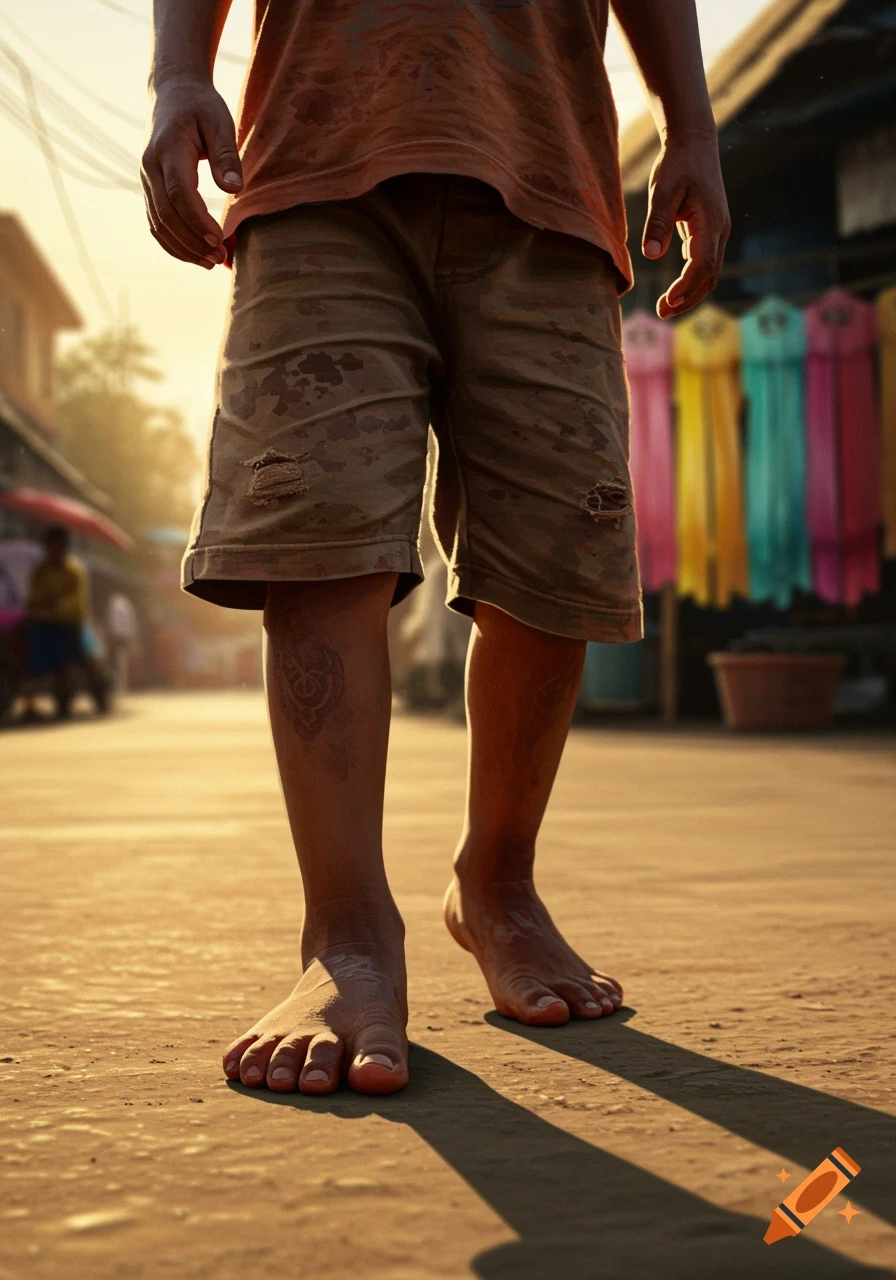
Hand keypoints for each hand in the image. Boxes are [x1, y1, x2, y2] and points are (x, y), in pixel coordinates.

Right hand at [141, 76, 243, 267]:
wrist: (172, 92)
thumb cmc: (201, 106)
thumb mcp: (219, 122)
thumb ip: (226, 155)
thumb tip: (234, 189)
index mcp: (168, 150)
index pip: (179, 194)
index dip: (197, 221)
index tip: (219, 239)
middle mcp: (150, 167)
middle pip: (166, 215)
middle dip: (192, 241)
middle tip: (220, 258)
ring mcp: (146, 179)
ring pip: (158, 224)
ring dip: (183, 248)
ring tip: (210, 263)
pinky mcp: (149, 188)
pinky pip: (156, 222)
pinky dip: (173, 243)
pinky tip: (194, 255)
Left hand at [642, 130, 730, 319]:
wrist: (694, 142)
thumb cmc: (677, 164)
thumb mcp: (662, 190)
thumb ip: (657, 223)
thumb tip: (651, 255)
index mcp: (710, 221)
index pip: (701, 265)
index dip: (685, 288)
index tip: (666, 302)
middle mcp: (719, 229)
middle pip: (710, 276)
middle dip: (688, 298)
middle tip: (662, 314)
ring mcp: (718, 231)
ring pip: (710, 272)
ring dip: (690, 293)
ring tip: (666, 308)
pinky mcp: (710, 230)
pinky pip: (705, 262)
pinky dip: (692, 280)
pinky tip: (674, 290)